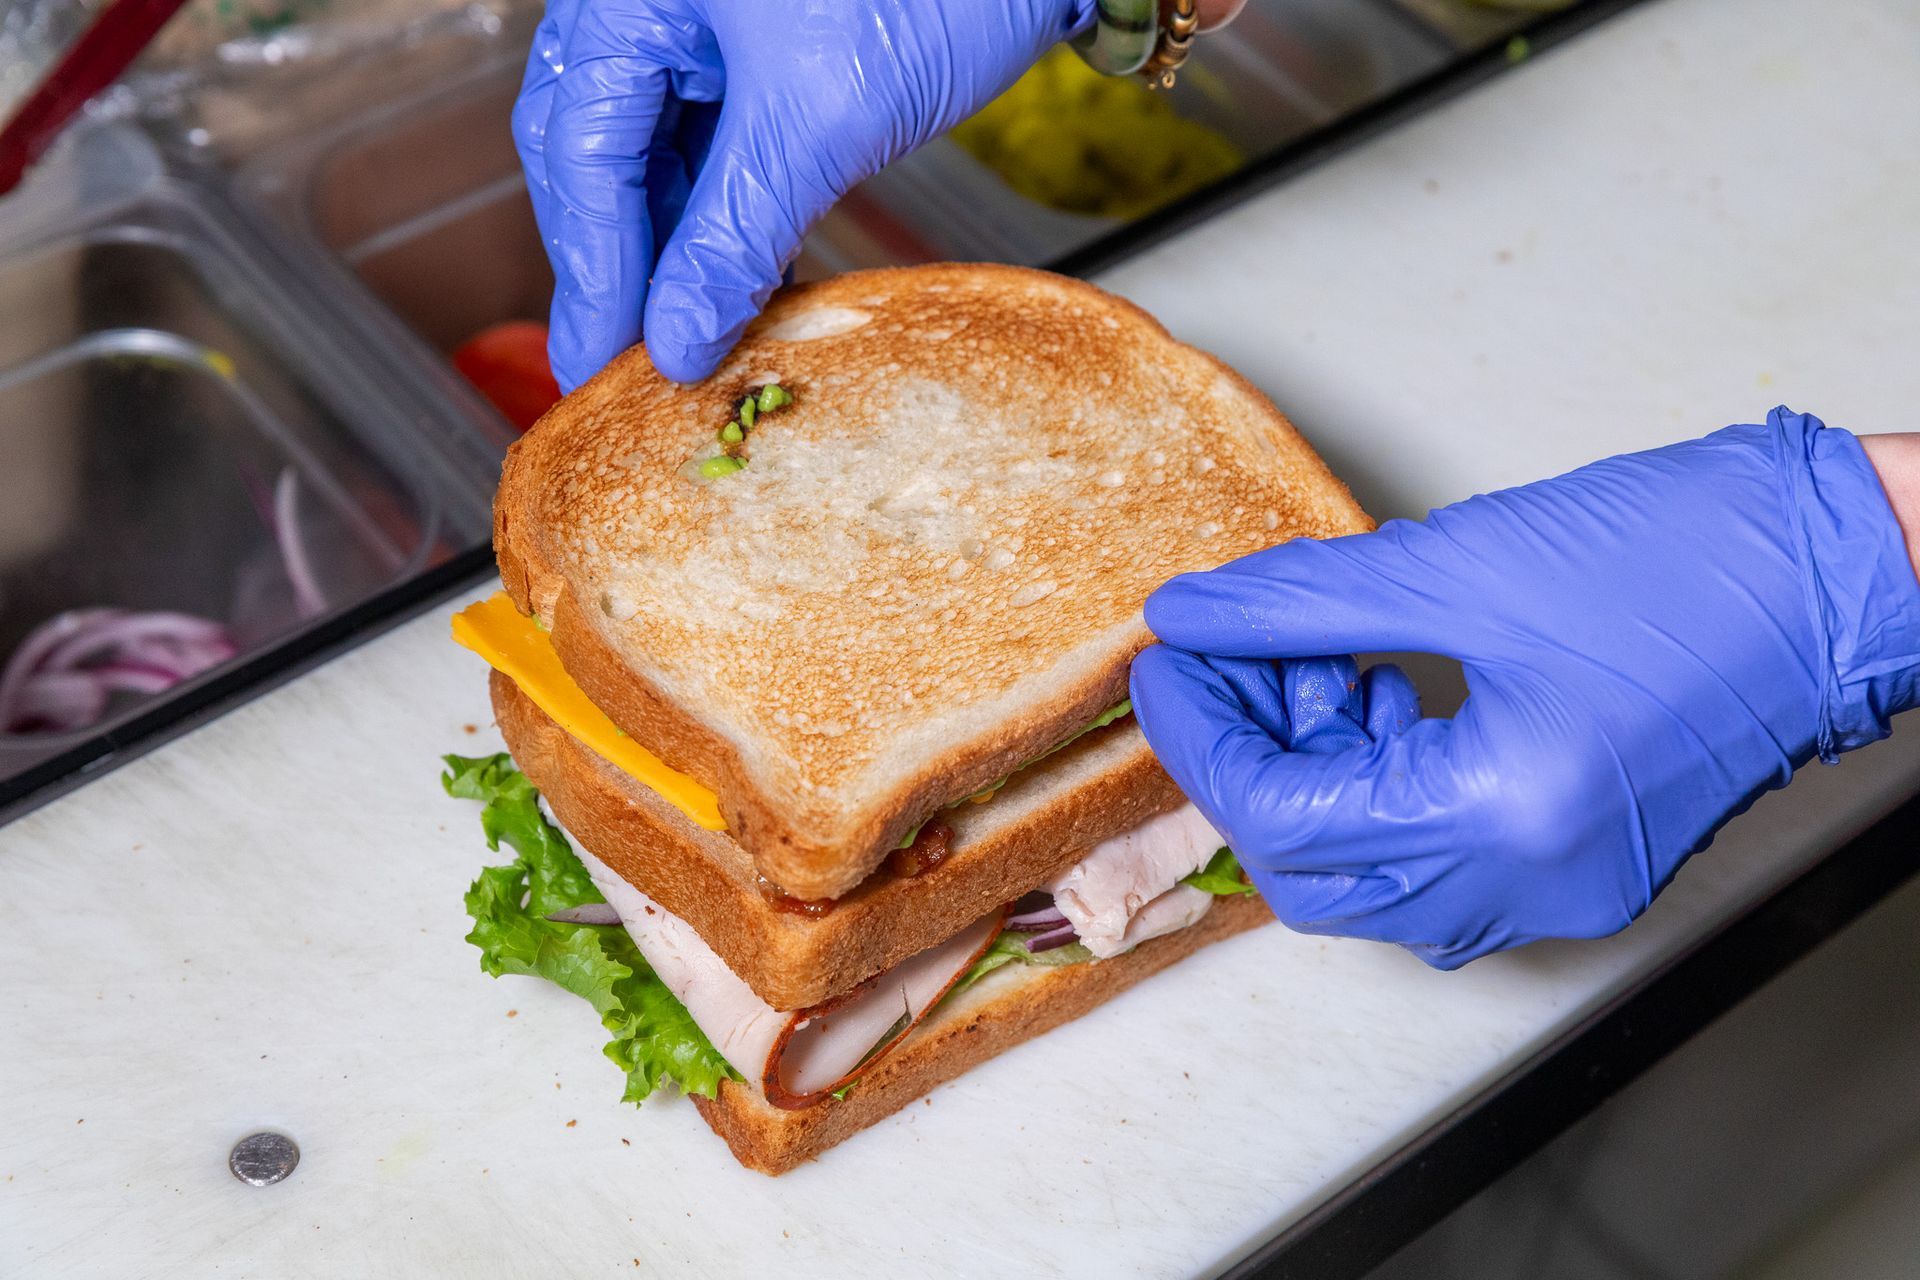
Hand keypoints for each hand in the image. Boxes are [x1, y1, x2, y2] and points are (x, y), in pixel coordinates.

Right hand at [513, 0, 1088, 391]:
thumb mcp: (817, 124)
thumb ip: (731, 237)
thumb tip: (675, 341)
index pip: (579, 148)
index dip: (593, 269)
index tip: (599, 364)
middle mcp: (654, 0)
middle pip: (600, 151)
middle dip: (621, 263)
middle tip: (624, 368)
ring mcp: (705, 20)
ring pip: (656, 154)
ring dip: (675, 250)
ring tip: (687, 342)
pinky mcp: (762, 48)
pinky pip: (716, 144)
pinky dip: (725, 217)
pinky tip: (742, 284)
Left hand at [1130, 409, 1919, 966]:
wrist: (1850, 571)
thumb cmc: (1696, 554)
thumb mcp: (1462, 562)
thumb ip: (1303, 601)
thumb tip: (1192, 613)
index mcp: (1503, 817)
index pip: (1281, 819)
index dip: (1200, 737)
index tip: (1164, 662)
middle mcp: (1532, 884)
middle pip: (1314, 872)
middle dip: (1248, 761)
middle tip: (1224, 662)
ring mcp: (1563, 888)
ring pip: (1372, 872)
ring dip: (1314, 771)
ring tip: (1314, 658)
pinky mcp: (1582, 861)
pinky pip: (1438, 858)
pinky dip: (1383, 784)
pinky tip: (1379, 687)